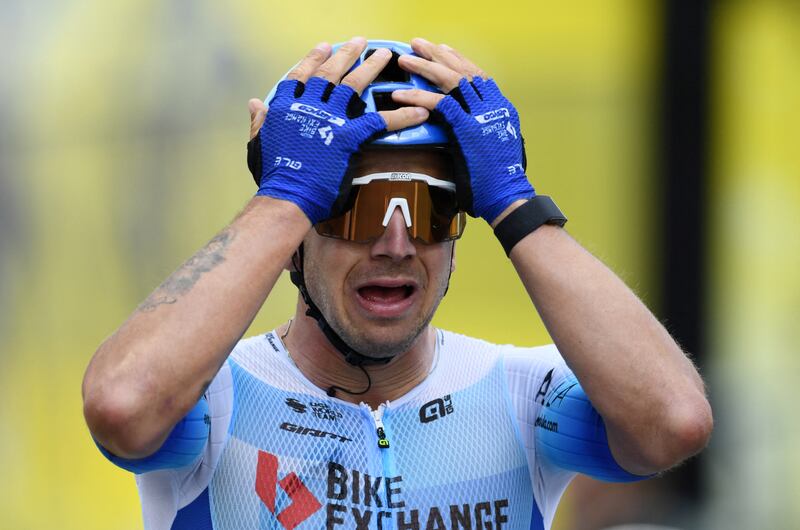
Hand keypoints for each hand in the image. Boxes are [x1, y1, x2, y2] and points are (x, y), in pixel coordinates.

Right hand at [247, 37, 429, 224]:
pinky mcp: (348, 136)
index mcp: (285, 106)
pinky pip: (379, 121)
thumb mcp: (259, 142)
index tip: (323, 47)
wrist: (287, 194)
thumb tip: (255, 103)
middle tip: (359, 42)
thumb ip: (260, 120)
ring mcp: (330, 119)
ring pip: (354, 85)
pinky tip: (417, 110)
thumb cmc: (273, 173)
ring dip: (371, 68)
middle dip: (347, 54)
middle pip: (330, 72)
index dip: (313, 59)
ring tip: (385, 55)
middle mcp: (308, 105)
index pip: (301, 75)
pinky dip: (401, 116)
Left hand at [393, 38, 534, 224]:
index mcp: (502, 108)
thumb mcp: (493, 145)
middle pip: (462, 71)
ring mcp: (482, 115)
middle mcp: (494, 106)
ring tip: (404, 60)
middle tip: (417, 45)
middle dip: (437, 55)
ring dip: (424, 68)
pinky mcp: (467, 128)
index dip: (458, 60)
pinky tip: (401, 95)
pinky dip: (418, 98)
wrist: (507, 196)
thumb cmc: (497, 179)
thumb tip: (461, 123)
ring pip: (449, 81)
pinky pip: (439, 105)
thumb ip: (480, 128)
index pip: (478, 75)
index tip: (441, 49)